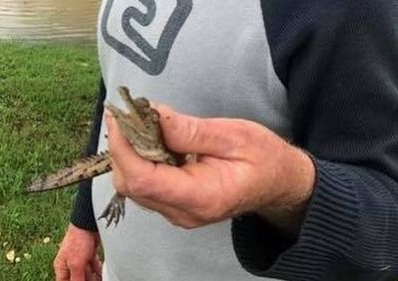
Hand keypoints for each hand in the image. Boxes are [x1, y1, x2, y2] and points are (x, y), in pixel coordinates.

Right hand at [54, 224, 102, 280]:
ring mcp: (80, 258)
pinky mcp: (89, 252)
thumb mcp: (76, 264)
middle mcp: (69, 263)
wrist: (88, 223)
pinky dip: (98, 270)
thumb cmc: (78, 241)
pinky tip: (103, 274)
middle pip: (77, 278)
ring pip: (86, 273)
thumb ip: (77, 279)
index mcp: (61, 267)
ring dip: (93, 277)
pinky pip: (93, 265)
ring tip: (100, 279)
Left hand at [105, 104, 315, 231]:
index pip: (143, 179)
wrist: (278, 184)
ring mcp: (178, 213)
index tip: (119, 118)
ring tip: (139, 125)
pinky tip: (150, 141)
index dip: (123, 148)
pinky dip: (139, 161)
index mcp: (201, 197)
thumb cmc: (264, 159)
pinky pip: (144, 186)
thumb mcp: (234, 135)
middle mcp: (184, 212)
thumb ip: (191, 130)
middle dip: (122, 149)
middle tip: (128, 116)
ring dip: (128, 154)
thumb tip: (153, 115)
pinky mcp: (175, 206)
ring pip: (133, 187)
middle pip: (131, 185)